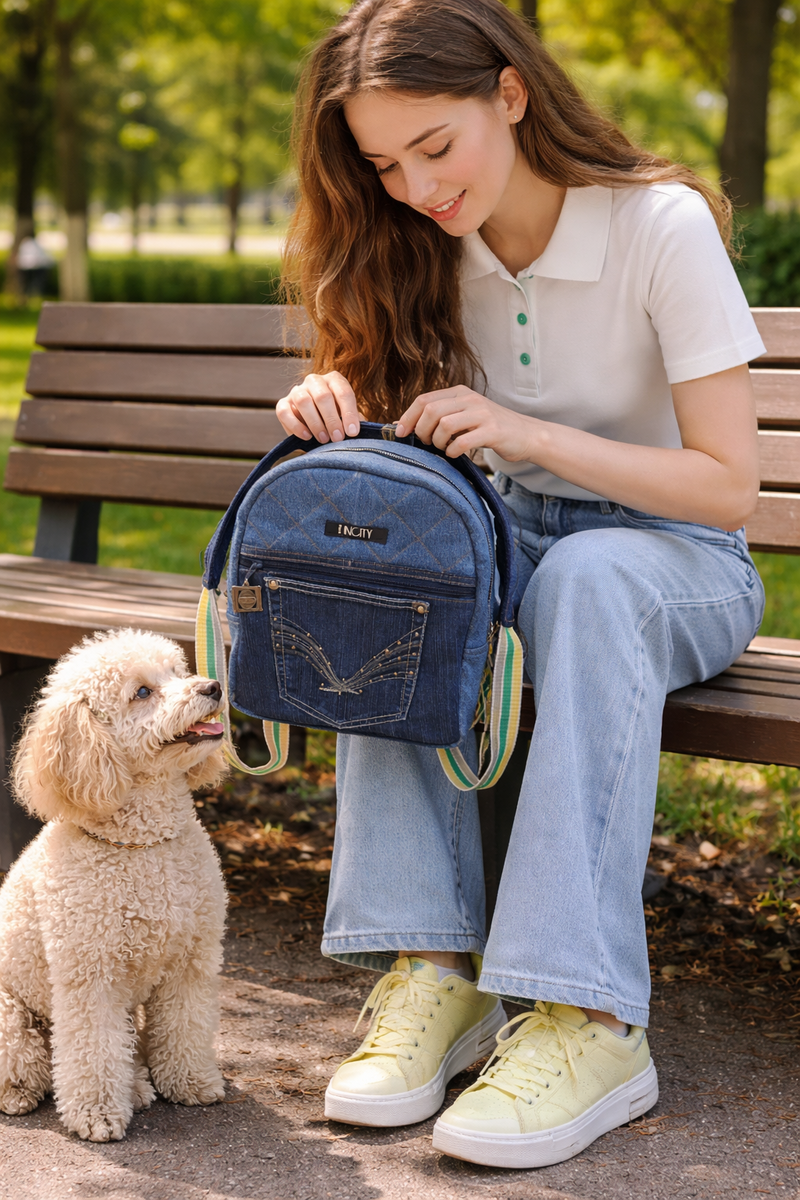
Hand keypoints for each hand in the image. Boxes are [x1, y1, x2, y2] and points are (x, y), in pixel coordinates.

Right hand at [276, 371, 363, 442]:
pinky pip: (284, 411)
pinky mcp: (283, 403)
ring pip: (303, 401)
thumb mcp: (348, 418)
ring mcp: (297, 390)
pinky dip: (295, 425)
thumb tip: (364, 432)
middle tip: (338, 438)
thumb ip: (355, 422)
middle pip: (322, 396)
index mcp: (335, 380)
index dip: (349, 413)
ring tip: (324, 439)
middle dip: (332, 419)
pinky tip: (306, 436)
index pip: (343, 392)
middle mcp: (315, 381)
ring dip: (315, 422)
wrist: (316, 424)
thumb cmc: (337, 421)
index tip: (352, 433)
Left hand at [396, 386, 536, 461]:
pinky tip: (456, 453)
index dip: (408, 417)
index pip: (424, 399)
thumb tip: (400, 424)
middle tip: (426, 443)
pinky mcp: (492, 431)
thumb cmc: (490, 428)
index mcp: (460, 392)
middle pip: (431, 411)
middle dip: (421, 431)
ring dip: (437, 441)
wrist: (526, 435)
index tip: (400, 433)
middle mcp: (470, 399)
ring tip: (443, 447)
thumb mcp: (464, 416)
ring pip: (444, 425)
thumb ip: (437, 417)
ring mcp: (482, 414)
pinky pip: (462, 442)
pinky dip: (453, 451)